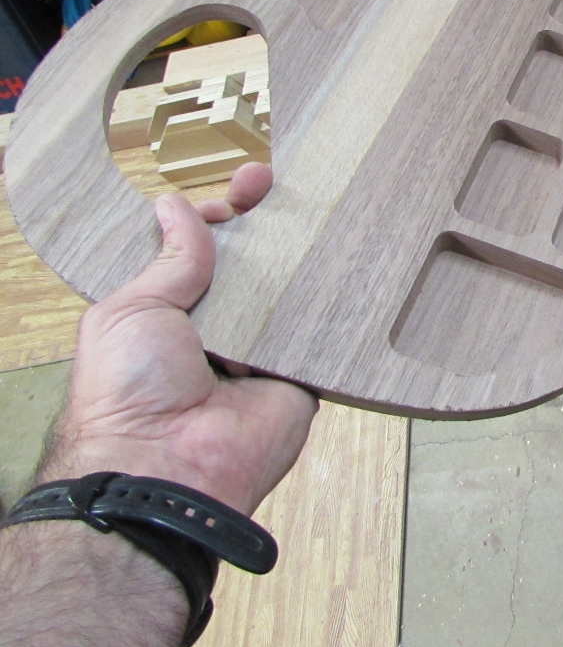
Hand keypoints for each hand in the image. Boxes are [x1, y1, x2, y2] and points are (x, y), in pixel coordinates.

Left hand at [39, 163, 317, 514]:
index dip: (220, 216)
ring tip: (317, 205)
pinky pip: (321, 329)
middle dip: (265, 224)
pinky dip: (333, 301)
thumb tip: (177, 205)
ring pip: (288, 290)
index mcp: (170, 312)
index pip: (201, 251)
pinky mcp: (300, 372)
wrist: (168, 465)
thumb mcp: (132, 309)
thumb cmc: (129, 392)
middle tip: (277, 182)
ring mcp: (262, 350)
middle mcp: (219, 327)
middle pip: (250, 264)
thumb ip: (170, 260)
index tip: (238, 191)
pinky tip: (348, 254)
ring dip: (301, 254)